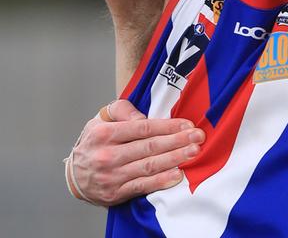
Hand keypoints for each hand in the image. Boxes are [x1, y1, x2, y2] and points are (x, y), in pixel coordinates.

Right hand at [69, 100, 204, 205]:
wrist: (73, 176)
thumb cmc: (93, 142)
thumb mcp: (101, 118)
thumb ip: (122, 110)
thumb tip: (143, 118)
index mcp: (105, 133)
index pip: (143, 128)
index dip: (167, 126)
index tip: (187, 124)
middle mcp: (108, 155)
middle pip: (149, 147)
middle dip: (177, 141)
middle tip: (198, 137)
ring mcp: (112, 176)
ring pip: (148, 166)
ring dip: (174, 159)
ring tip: (193, 153)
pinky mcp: (116, 193)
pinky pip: (142, 186)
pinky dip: (160, 181)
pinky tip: (176, 175)